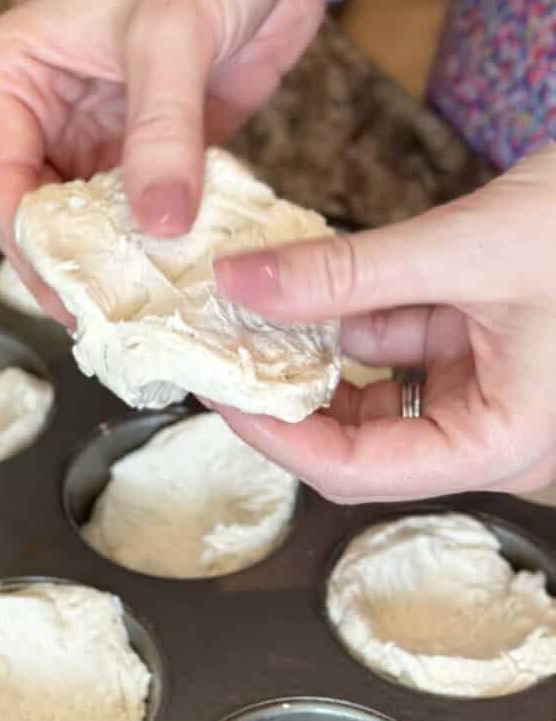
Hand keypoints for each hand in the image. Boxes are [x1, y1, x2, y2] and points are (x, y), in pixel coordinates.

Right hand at [0, 0, 368, 321]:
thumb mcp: (172, 34)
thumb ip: (161, 132)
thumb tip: (157, 228)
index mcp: (13, 74)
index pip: (1, 183)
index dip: (30, 246)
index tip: (71, 298)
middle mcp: (44, 112)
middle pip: (41, 215)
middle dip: (71, 267)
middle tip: (110, 323)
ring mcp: (96, 136)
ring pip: (89, 222)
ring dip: (116, 264)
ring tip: (146, 315)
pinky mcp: (149, 151)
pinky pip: (142, 211)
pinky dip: (159, 244)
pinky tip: (182, 278)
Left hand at [211, 144, 555, 502]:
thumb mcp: (467, 250)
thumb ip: (348, 273)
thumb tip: (239, 283)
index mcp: (503, 442)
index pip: (358, 470)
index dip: (276, 437)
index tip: (217, 390)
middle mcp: (492, 427)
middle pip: (358, 435)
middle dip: (287, 389)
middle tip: (221, 346)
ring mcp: (487, 384)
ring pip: (373, 382)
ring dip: (312, 343)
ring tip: (250, 303)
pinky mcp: (480, 339)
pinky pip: (398, 337)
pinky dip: (351, 309)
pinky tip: (306, 278)